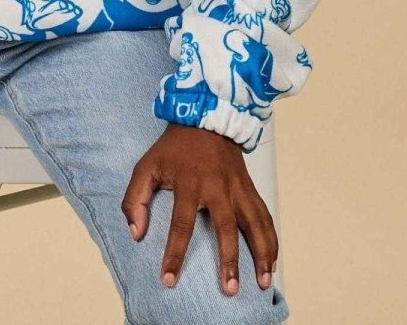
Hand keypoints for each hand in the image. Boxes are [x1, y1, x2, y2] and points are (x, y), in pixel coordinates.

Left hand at [121, 122, 277, 297]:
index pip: (181, 224)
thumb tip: (135, 233)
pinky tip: (272, 260)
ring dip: (260, 254)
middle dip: (228, 260)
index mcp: (189, 183)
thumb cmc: (173, 148)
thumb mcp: (146, 166)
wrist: (205, 117)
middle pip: (226, 228)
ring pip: (254, 224)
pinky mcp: (249, 187)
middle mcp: (217, 187)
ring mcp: (237, 187)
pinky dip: (271, 238)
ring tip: (262, 282)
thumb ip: (134, 198)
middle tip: (229, 290)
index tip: (169, 279)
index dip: (174, 253)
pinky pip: (264, 215)